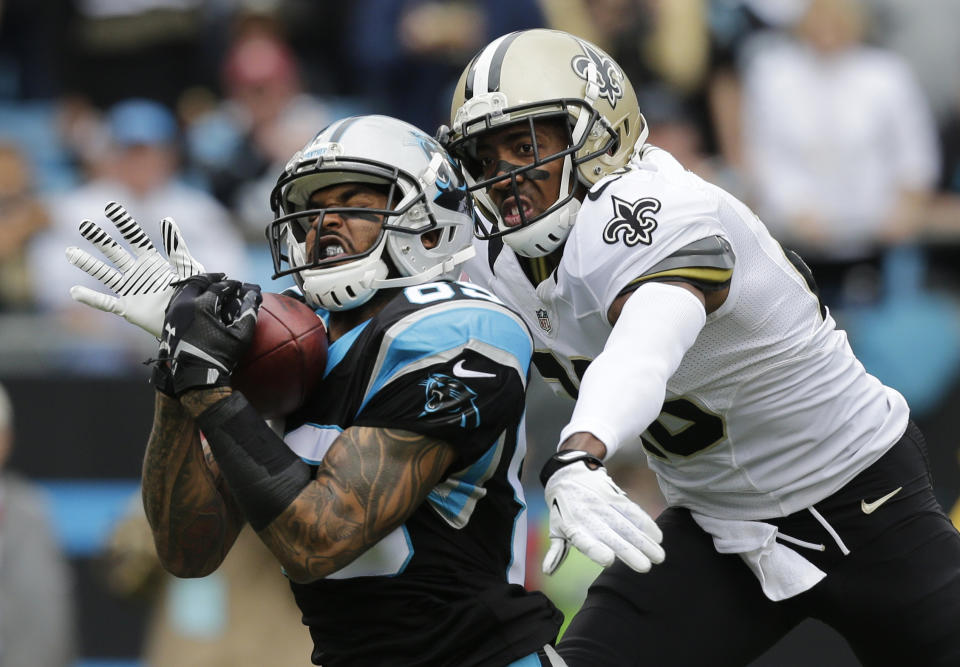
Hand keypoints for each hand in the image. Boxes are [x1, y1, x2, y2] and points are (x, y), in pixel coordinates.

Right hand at [65, 201, 205, 336]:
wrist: (190, 319)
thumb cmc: (192, 292)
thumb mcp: (187, 267)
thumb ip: (176, 246)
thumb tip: (167, 219)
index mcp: (152, 261)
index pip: (135, 238)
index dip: (124, 223)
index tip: (111, 207)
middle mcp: (137, 273)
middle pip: (115, 252)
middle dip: (100, 239)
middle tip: (84, 225)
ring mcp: (131, 290)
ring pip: (104, 274)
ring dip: (88, 264)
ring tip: (71, 252)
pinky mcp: (128, 309)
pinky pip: (106, 303)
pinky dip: (91, 298)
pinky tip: (75, 291)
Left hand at [157, 274, 261, 395]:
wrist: (195, 377)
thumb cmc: (219, 357)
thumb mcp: (240, 336)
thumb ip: (248, 312)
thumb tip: (253, 295)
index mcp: (201, 306)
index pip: (219, 286)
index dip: (231, 284)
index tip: (239, 285)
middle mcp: (184, 305)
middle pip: (197, 282)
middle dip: (211, 278)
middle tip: (223, 278)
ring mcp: (173, 313)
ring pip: (184, 289)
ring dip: (198, 285)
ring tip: (209, 286)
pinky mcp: (168, 322)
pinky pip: (177, 301)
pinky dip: (187, 295)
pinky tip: (195, 300)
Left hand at [541, 454, 664, 574]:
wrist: (568, 473)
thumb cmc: (562, 508)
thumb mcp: (556, 527)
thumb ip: (557, 551)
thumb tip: (548, 571)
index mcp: (572, 527)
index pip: (583, 540)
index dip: (595, 549)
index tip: (609, 560)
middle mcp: (588, 515)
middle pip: (611, 535)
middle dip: (629, 551)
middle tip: (645, 567)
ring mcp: (602, 504)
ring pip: (626, 524)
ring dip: (644, 540)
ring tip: (659, 556)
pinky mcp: (614, 495)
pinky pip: (632, 510)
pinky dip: (645, 522)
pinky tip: (657, 536)